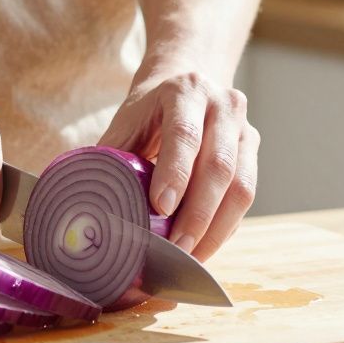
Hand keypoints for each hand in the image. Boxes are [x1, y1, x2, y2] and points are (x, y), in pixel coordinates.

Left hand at [99, 70, 258, 259]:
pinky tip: (204, 245)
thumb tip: (90, 210)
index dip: (175, 173)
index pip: (185, 134)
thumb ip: (112, 160)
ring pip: (241, 186)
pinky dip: (226, 227)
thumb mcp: (125, 125)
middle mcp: (223, 105)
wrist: (184, 86)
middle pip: (219, 165)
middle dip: (197, 214)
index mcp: (185, 91)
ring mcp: (244, 129)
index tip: (160, 208)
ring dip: (216, 228)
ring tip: (190, 256)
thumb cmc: (147, 114)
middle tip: (176, 248)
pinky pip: (247, 196)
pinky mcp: (253, 152)